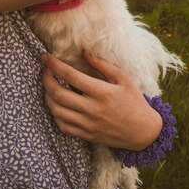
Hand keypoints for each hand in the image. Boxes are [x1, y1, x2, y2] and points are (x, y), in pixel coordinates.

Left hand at [41, 51, 161, 149]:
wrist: (143, 132)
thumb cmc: (134, 101)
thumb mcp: (123, 78)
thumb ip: (102, 65)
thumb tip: (83, 52)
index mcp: (101, 92)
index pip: (71, 76)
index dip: (54, 65)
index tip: (45, 57)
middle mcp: (92, 109)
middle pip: (58, 94)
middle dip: (46, 79)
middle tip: (45, 70)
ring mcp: (88, 124)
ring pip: (57, 111)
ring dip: (48, 96)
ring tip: (49, 86)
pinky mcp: (86, 135)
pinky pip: (63, 126)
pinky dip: (55, 114)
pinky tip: (57, 104)